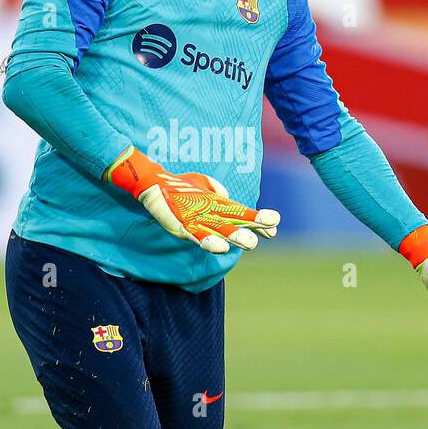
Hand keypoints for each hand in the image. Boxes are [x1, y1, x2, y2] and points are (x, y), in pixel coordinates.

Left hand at [105, 147, 279, 253]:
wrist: (152, 185)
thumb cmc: (179, 186)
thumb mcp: (202, 182)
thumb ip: (217, 189)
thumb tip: (228, 197)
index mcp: (217, 207)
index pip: (241, 214)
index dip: (257, 221)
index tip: (275, 227)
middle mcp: (208, 218)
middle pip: (233, 226)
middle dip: (250, 230)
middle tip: (271, 233)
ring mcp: (195, 223)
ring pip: (218, 233)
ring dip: (233, 238)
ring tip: (249, 243)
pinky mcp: (180, 226)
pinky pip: (195, 235)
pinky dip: (208, 241)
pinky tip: (220, 246)